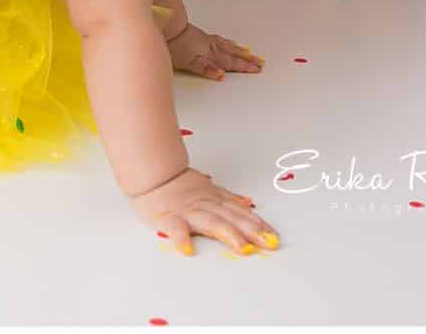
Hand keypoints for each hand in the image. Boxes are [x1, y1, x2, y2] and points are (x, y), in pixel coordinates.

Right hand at [130, 167, 278, 255]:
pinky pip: (175, 229)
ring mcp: (188, 212)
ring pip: (211, 222)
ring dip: (228, 234)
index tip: (274, 237)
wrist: (151, 175)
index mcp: (215, 200)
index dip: (258, 224)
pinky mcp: (169, 219)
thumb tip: (248, 204)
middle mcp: (205, 206)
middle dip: (252, 231)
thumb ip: (228, 199)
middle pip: (232, 218)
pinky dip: (181, 238)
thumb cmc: (178, 185)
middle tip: (268, 244)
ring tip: (243, 248)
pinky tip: (188, 249)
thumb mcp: (207, 188)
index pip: (241, 213)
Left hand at [165, 23, 263, 79]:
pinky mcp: (199, 35)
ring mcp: (205, 40)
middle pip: (232, 54)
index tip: (257, 70)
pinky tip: (226, 43)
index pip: (230, 63)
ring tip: (248, 53)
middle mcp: (210, 46)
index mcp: (210, 54)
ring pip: (227, 45)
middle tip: (260, 62)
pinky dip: (226, 42)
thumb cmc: (173, 44)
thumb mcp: (189, 62)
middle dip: (247, 59)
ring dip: (239, 50)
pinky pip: (219, 39)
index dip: (244, 67)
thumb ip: (206, 69)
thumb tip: (222, 75)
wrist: (164, 25)